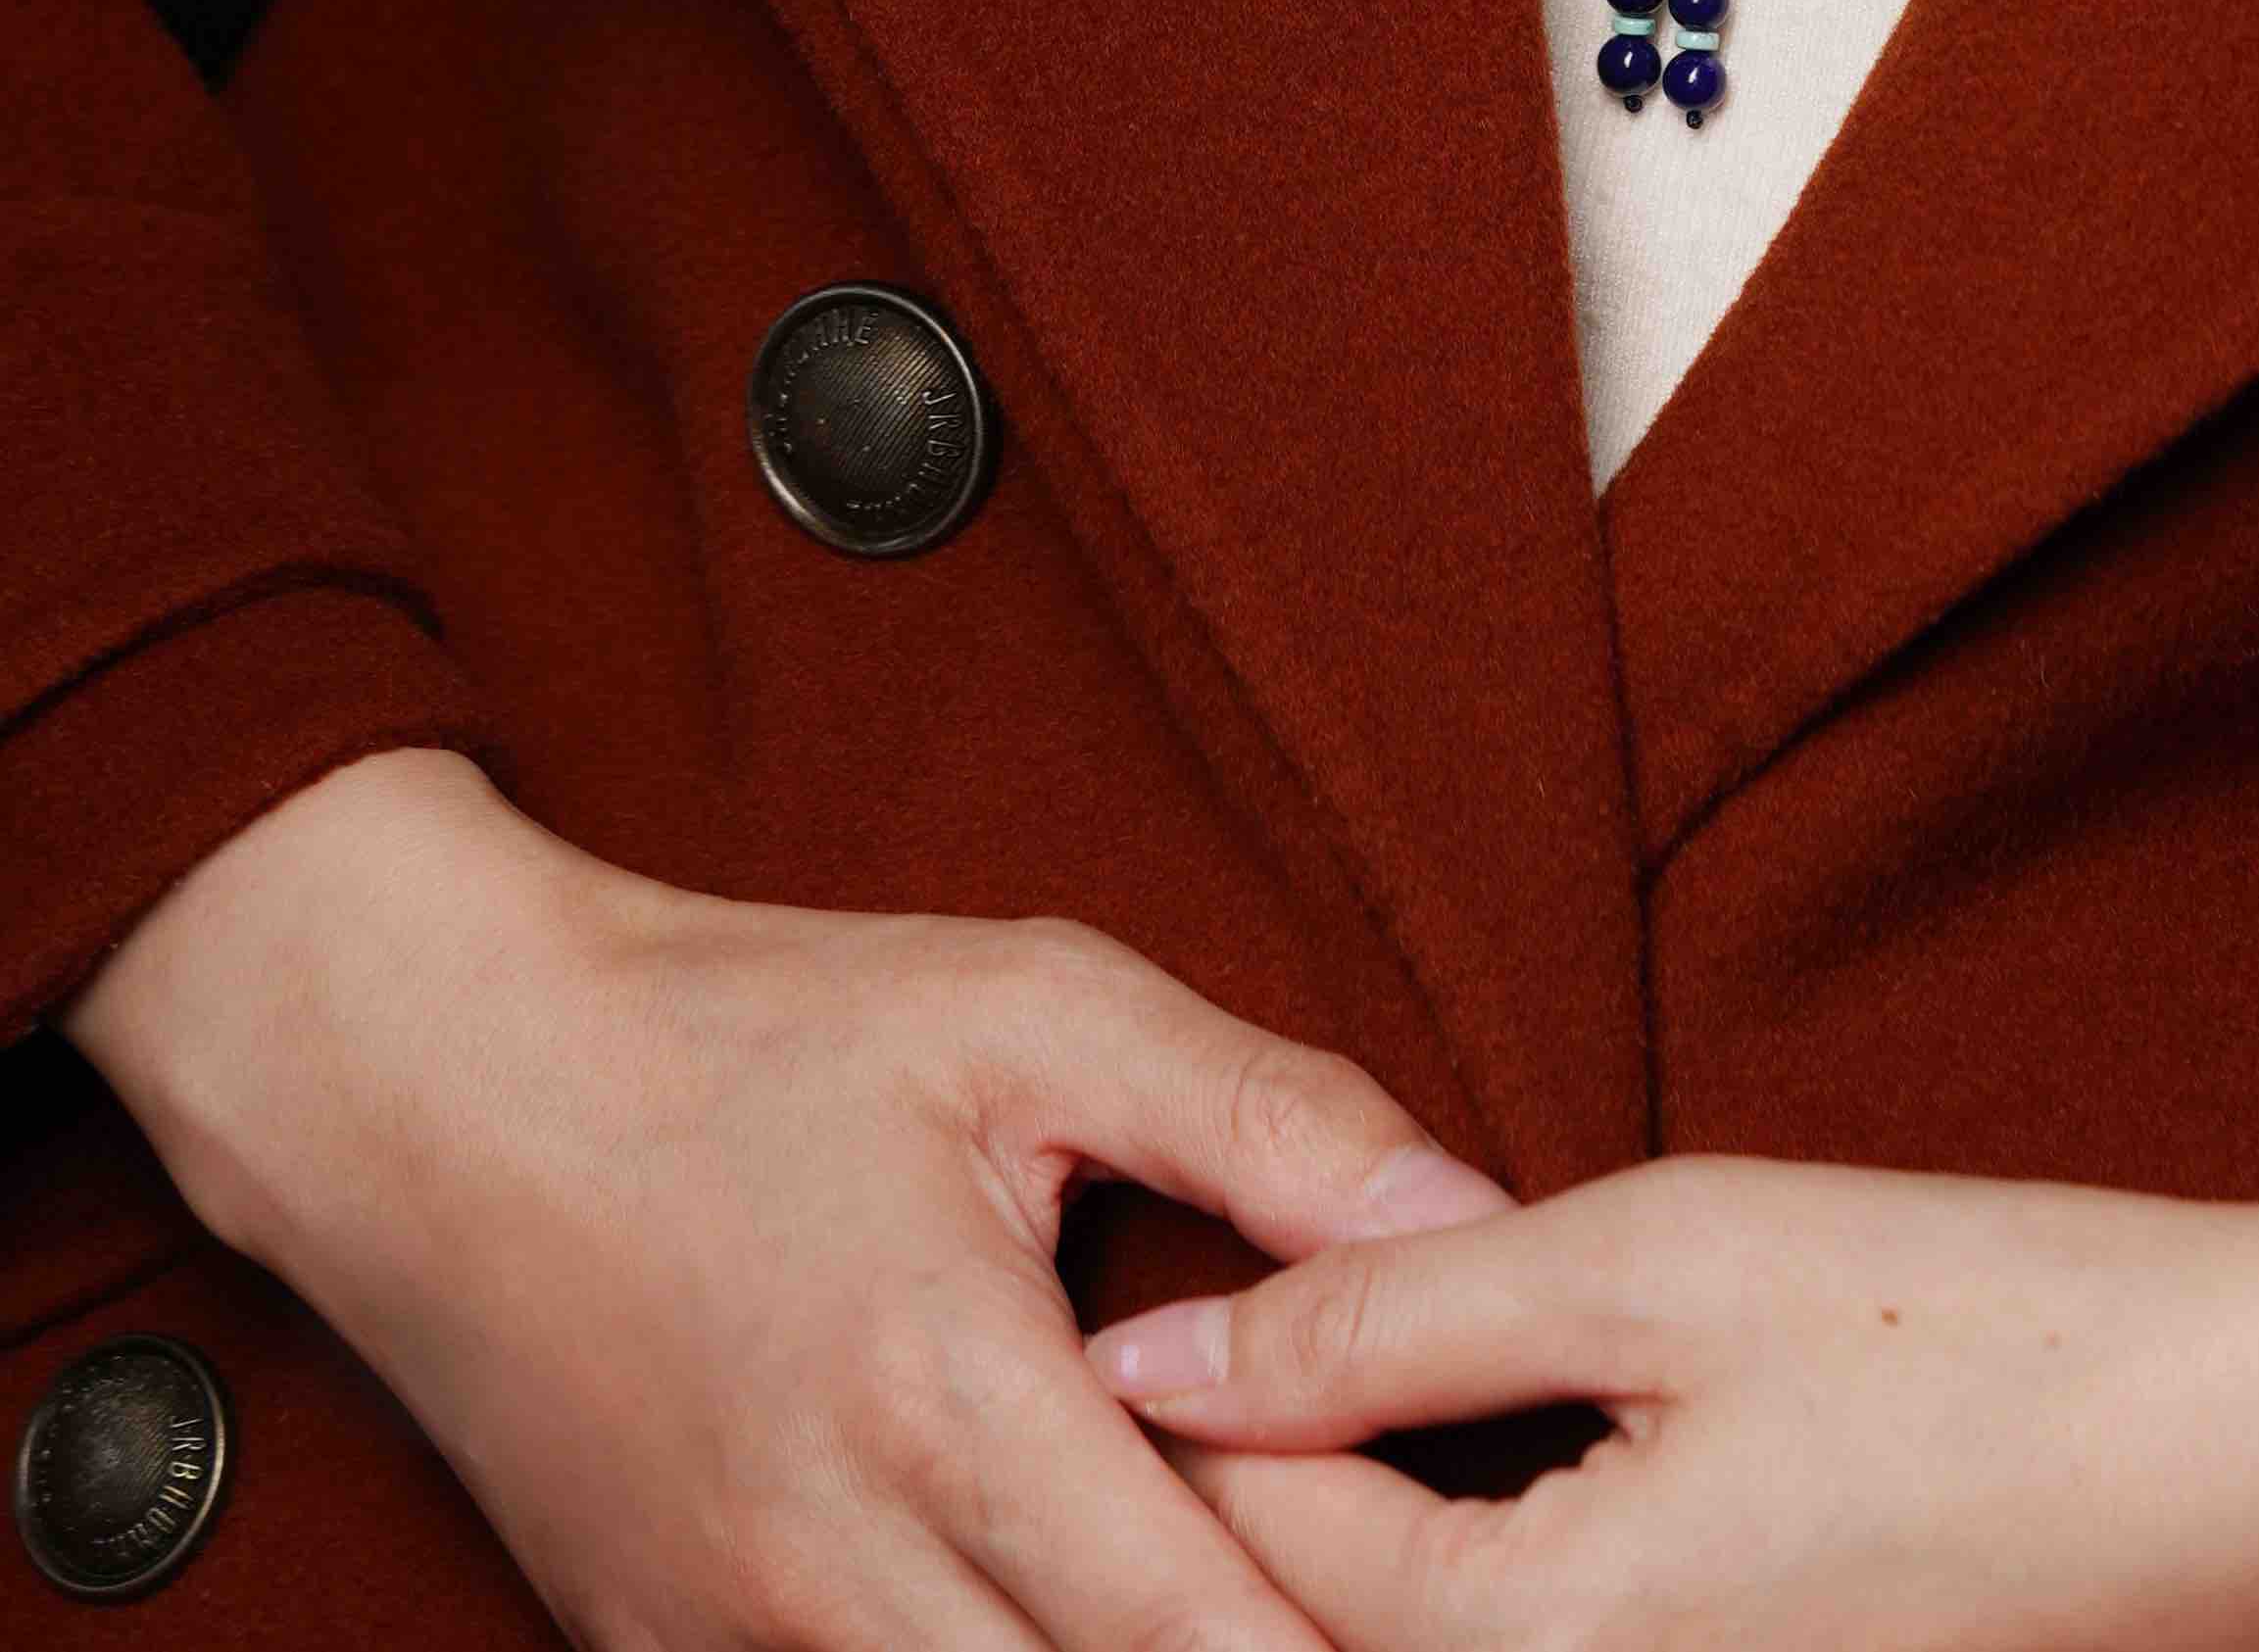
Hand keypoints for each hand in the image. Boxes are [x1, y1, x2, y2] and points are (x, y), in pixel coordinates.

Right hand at [64, 739, 1514, 1651]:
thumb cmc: (752, 1029)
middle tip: (1376, 1606)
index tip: (1460, 1613)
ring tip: (1233, 1603)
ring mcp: (740, 1643)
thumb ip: (1269, 1116)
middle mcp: (835, 1563)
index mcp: (946, 1392)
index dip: (1345, 1644)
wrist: (443, 1094)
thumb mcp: (1031, 1004)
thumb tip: (1480, 1216)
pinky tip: (1067, 1612)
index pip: (1202, 1632)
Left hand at [1086, 1141, 2258, 1651]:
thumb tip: (1165, 1342)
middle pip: (1337, 1637)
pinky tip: (1562, 1467)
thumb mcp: (1672, 1255)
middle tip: (1268, 1328)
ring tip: (1397, 1391)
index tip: (1166, 1274)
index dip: (1198, 1390)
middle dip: (1283, 1492)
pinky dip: (1517, 1583)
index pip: (1256, 1547)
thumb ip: (1400, 1306)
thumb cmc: (1995, 1330)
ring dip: (1393, 1546)